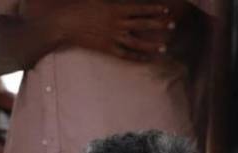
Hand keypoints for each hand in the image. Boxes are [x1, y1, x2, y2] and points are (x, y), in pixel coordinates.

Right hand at [51, 0, 175, 61]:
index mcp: (115, 9)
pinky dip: (137, 57)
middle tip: (173, 26)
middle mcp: (117, 24)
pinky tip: (147, 59)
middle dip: (159, 25)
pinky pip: (125, 55)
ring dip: (152, 45)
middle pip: (143, 25)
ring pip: (137, 43)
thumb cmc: (79, 7)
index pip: (140, 9)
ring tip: (165, 47)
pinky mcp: (107, 49)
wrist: (65, 24)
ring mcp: (112, 38)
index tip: (165, 10)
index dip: (153, 10)